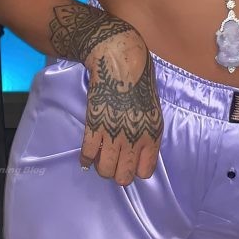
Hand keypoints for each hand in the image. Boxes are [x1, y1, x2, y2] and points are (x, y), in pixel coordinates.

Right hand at [80, 35, 163, 185]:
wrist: (120, 62)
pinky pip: (88, 154)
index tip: (128, 162)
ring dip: (101, 167)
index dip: (134, 169)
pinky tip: (86, 155)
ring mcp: (114, 133)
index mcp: (152, 134)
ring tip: (100, 157)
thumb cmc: (139, 81)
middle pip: (123, 177)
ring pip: (105, 170)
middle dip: (116, 173)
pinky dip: (86, 158)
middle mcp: (135, 138)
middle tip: (112, 162)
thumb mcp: (152, 109)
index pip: (145, 171)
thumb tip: (138, 152)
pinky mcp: (95, 125)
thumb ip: (146, 132)